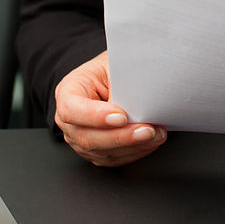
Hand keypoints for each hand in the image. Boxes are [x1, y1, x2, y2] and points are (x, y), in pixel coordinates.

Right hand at [54, 51, 166, 165]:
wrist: (110, 80)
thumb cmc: (110, 70)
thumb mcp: (114, 64)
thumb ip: (123, 80)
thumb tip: (143, 95)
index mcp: (68, 92)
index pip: (72, 110)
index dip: (96, 116)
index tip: (121, 116)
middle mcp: (70, 120)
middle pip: (88, 137)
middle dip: (121, 137)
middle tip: (147, 130)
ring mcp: (80, 139)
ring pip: (103, 152)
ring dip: (133, 146)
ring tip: (156, 135)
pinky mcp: (96, 151)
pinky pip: (114, 158)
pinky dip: (136, 152)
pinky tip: (151, 142)